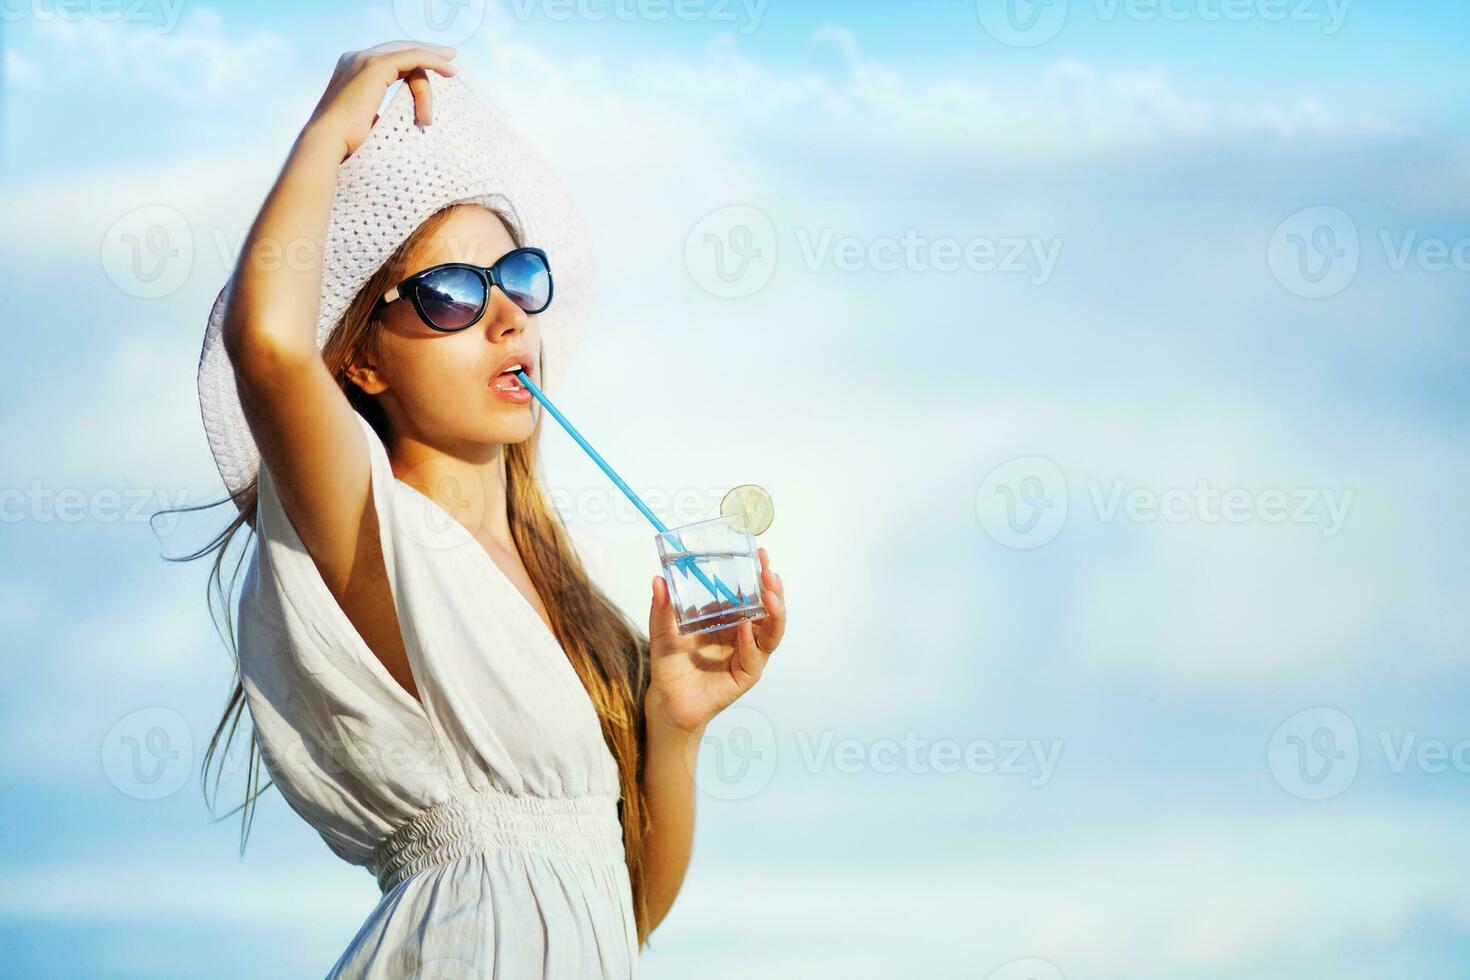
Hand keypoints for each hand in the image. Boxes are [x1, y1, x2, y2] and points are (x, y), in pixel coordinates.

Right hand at [302, 41, 458, 161]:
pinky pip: (412, 58)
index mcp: (351, 69)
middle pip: (399, 50)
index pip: (388, 58)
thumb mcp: (364, 122)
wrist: (327, 142)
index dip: (412, 61)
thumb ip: (375, 113)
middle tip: (449, 58)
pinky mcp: (376, 66)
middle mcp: (355, 58)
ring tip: (452, 72)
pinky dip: (432, 61)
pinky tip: (448, 71)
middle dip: (426, 51)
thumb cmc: (344, 143)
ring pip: (409, 57)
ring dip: (432, 67)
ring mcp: (365, 60)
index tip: (434, 68)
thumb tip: (390, 120)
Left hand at [645, 546, 786, 735]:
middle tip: (767, 571)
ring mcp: (749, 654)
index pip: (752, 591)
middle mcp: (745, 634)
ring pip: (772, 632)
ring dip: (775, 612)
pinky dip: (750, 642)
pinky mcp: (747, 674)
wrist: (667, 698)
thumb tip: (659, 579)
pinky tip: (745, 628)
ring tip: (769, 595)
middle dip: (774, 589)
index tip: (760, 552)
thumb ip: (663, 607)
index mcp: (731, 618)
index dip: (759, 572)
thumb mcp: (663, 629)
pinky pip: (753, 656)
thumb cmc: (670, 663)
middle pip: (770, 609)